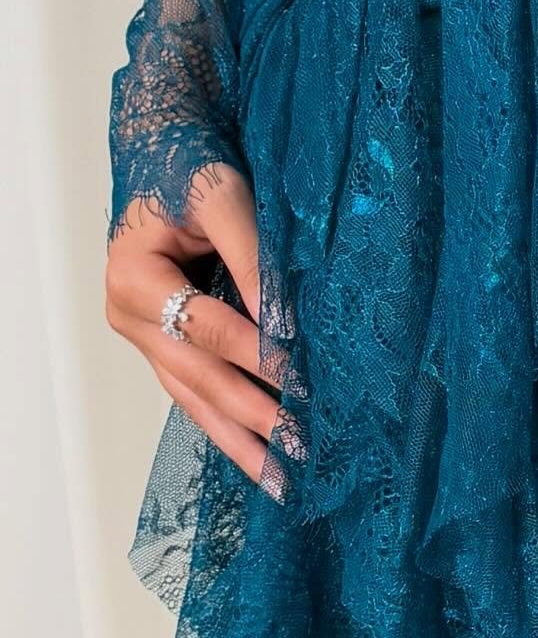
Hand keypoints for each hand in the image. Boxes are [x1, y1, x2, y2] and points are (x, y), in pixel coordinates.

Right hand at [105, 165, 290, 490]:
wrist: (161, 155)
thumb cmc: (188, 168)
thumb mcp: (222, 197)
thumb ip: (253, 258)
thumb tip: (287, 324)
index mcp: (135, 279)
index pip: (207, 328)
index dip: (258, 354)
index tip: (305, 383)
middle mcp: (131, 317)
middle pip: (199, 377)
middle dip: (255, 417)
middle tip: (304, 449)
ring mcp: (145, 339)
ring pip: (194, 400)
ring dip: (242, 441)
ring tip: (283, 482)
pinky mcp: (165, 349)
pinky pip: (196, 396)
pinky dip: (231, 426)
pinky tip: (261, 458)